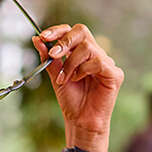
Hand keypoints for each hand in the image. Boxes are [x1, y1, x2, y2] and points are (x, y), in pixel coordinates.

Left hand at [33, 24, 123, 150]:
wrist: (79, 120)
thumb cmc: (71, 99)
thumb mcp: (55, 75)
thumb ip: (48, 58)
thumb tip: (36, 39)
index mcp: (81, 52)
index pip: (71, 31)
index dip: (57, 31)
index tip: (43, 37)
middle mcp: (95, 53)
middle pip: (81, 31)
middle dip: (64, 41)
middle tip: (53, 55)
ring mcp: (106, 62)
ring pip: (87, 47)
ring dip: (70, 63)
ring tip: (64, 78)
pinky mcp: (115, 74)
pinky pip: (98, 62)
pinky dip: (83, 70)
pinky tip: (77, 80)